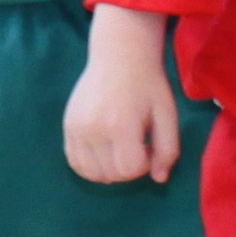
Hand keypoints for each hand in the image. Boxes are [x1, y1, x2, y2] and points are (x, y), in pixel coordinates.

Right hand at [64, 19, 181, 184]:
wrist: (120, 57)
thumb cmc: (149, 86)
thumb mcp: (168, 116)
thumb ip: (168, 150)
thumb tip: (159, 179)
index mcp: (121, 125)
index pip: (129, 170)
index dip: (144, 166)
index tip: (149, 147)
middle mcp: (94, 129)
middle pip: (110, 174)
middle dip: (129, 169)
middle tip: (138, 148)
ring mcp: (77, 127)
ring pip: (90, 172)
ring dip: (110, 171)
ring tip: (122, 151)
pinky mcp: (67, 125)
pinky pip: (74, 161)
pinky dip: (90, 167)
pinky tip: (105, 154)